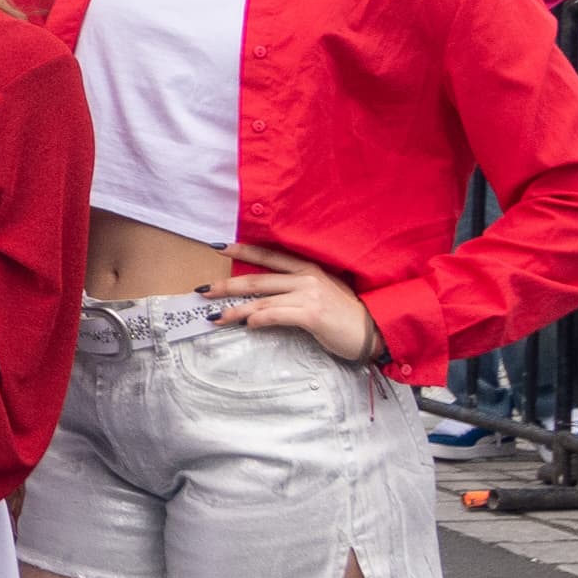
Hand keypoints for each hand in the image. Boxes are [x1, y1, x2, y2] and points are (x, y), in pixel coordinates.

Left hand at [207, 239, 380, 364]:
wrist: (375, 331)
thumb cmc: (345, 316)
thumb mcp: (321, 294)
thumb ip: (295, 291)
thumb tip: (264, 300)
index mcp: (308, 269)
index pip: (269, 256)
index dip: (243, 250)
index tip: (218, 247)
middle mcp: (307, 277)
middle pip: (257, 278)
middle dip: (226, 285)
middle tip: (202, 290)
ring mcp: (309, 294)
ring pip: (262, 300)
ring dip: (236, 310)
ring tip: (216, 317)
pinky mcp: (312, 314)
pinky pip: (276, 315)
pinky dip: (258, 320)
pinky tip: (247, 325)